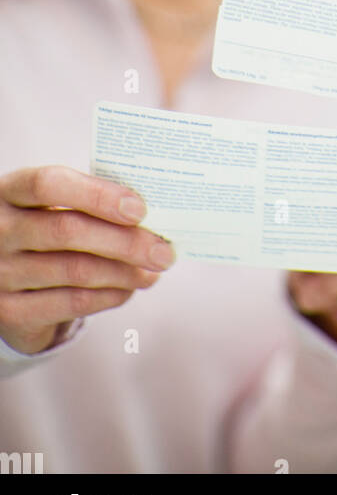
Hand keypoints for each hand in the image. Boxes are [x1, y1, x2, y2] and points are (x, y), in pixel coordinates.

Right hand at [0, 166, 173, 354]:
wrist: (2, 272)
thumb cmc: (42, 225)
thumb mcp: (52, 204)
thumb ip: (91, 202)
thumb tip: (152, 217)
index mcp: (10, 191)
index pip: (48, 184)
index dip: (96, 195)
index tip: (139, 208)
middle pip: (67, 231)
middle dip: (125, 241)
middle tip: (162, 250)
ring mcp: (1, 272)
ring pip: (74, 271)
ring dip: (123, 272)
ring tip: (152, 271)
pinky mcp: (10, 311)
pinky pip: (70, 303)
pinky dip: (108, 296)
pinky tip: (128, 289)